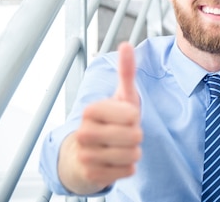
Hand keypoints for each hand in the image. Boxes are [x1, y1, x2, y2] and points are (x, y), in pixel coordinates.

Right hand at [58, 42, 142, 193]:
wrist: (88, 151)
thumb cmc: (111, 119)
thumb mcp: (121, 95)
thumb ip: (126, 71)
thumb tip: (126, 44)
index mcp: (90, 110)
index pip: (132, 116)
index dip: (134, 117)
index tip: (123, 116)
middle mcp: (83, 133)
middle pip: (134, 136)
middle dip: (135, 135)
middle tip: (123, 133)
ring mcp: (86, 156)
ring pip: (132, 155)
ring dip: (133, 152)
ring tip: (121, 146)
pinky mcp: (92, 175)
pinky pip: (128, 171)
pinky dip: (128, 167)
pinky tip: (116, 161)